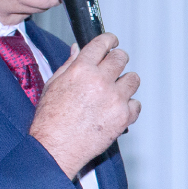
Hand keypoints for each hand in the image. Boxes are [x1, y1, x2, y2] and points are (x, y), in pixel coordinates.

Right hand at [29, 34, 141, 178]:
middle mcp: (100, 81)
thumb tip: (78, 50)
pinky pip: (136, 104)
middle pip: (121, 58)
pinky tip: (117, 109)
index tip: (112, 41)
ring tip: (115, 91)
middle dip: (118, 59)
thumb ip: (69, 65)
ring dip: (126, 82)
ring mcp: (115, 99)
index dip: (109, 40)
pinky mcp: (123, 117)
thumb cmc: (50, 120)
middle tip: (114, 66)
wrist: (55, 148)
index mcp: (81, 70)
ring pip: (133, 79)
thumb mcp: (53, 85)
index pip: (102, 43)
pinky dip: (129, 106)